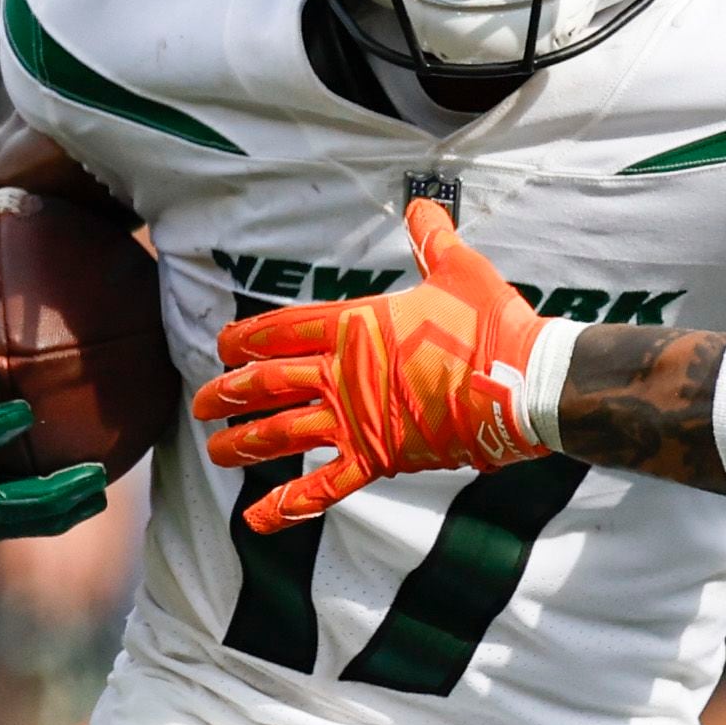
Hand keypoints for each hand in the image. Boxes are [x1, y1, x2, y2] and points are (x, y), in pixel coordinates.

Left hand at [192, 200, 551, 532]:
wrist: (523, 382)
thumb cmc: (493, 325)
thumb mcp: (461, 271)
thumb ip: (432, 239)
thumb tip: (422, 205)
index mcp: (356, 325)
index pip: (280, 330)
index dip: (245, 339)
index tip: (224, 346)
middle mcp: (344, 374)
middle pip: (267, 382)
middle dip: (228, 392)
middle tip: (202, 402)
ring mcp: (357, 419)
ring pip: (282, 433)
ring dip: (242, 443)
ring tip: (215, 451)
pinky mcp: (379, 457)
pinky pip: (324, 487)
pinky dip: (287, 506)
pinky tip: (256, 519)